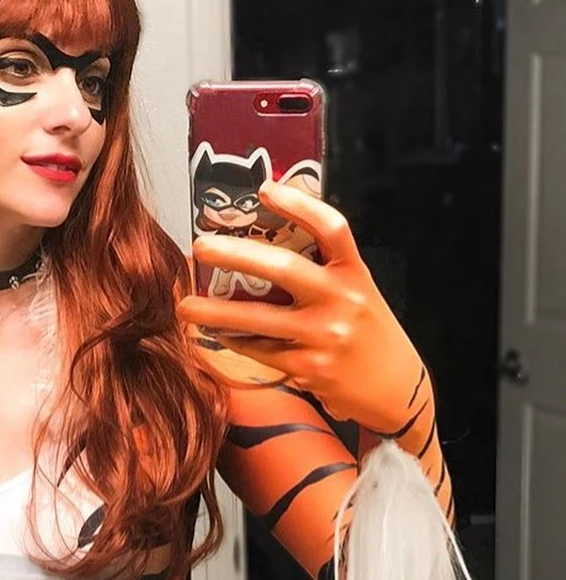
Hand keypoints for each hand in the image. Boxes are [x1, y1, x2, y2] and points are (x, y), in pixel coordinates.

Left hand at [178, 180, 426, 429]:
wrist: (396, 390)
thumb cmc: (368, 334)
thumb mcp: (358, 293)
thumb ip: (324, 272)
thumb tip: (266, 247)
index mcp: (355, 273)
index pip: (331, 228)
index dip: (299, 204)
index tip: (265, 189)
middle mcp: (341, 300)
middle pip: (283, 268)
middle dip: (236, 255)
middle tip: (199, 247)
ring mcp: (324, 336)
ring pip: (259, 319)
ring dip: (215, 313)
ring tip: (183, 307)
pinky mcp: (309, 368)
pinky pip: (261, 350)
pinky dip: (235, 341)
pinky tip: (215, 334)